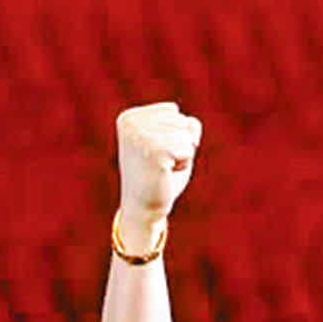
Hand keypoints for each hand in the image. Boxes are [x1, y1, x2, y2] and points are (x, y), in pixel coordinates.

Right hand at [115, 102, 202, 247]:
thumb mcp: (174, 144)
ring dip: (182, 156)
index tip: (156, 154)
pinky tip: (166, 173)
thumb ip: (187, 126)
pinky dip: (184, 164)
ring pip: (186, 134)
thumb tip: (192, 126)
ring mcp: (140, 135)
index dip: (174, 135)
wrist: (143, 209)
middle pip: (181, 120)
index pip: (173, 111)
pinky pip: (188, 148)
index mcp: (130, 117)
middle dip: (179, 145)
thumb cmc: (160, 177)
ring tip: (163, 169)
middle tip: (160, 164)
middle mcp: (131, 122)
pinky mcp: (154, 149)